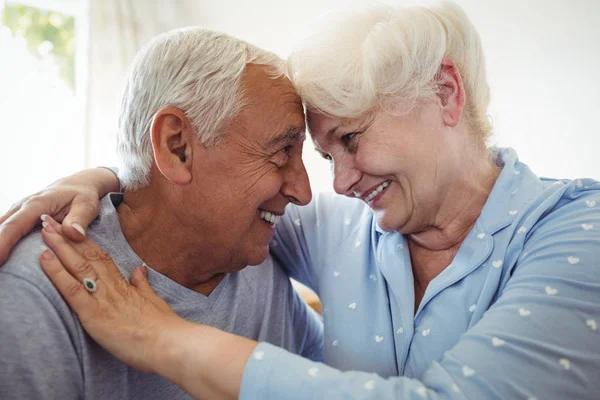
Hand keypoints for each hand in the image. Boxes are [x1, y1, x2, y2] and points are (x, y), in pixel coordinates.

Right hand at [0, 168, 118, 264]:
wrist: (78, 185)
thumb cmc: (83, 195)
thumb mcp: (87, 205)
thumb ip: (80, 219)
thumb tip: (74, 234)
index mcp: (37, 204)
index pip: (15, 225)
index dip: (3, 242)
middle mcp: (22, 207)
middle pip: (1, 228)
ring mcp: (18, 212)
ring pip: (0, 227)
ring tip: (0, 266)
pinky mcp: (18, 217)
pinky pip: (4, 229)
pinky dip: (2, 240)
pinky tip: (2, 254)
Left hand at [38, 215, 183, 374]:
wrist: (170, 343)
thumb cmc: (164, 327)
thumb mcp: (154, 300)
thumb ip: (142, 284)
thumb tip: (139, 269)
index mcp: (124, 284)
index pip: (101, 257)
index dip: (85, 241)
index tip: (71, 227)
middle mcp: (112, 287)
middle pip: (87, 255)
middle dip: (68, 236)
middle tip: (50, 219)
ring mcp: (103, 299)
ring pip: (78, 266)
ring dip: (59, 246)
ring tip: (44, 229)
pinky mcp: (94, 314)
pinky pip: (72, 290)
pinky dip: (57, 273)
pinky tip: (44, 257)